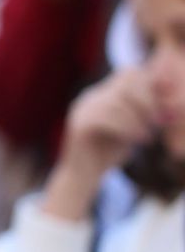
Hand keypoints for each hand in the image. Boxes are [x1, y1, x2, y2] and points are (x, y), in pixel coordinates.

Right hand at [43, 64, 159, 222]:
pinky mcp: (79, 125)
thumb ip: (147, 114)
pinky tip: (136, 141)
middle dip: (147, 100)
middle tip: (158, 122)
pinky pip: (107, 118)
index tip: (165, 111)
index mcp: (103, 92)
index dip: (152, 87)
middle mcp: (91, 95)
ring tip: (148, 137)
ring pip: (118, 100)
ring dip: (139, 119)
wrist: (81, 178)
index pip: (130, 73)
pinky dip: (127, 129)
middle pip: (125, 80)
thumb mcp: (132, 129)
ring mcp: (82, 108)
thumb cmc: (108, 154)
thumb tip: (174, 103)